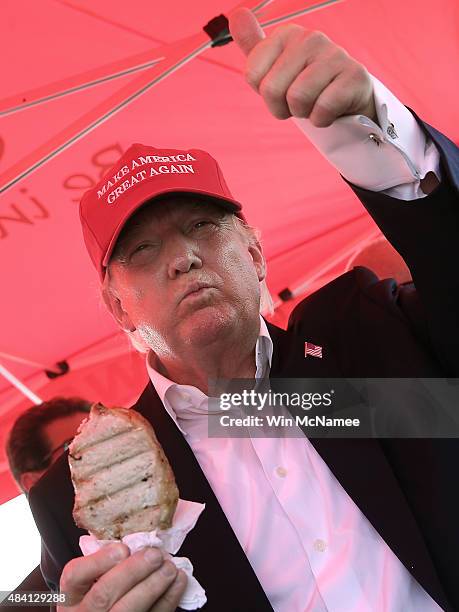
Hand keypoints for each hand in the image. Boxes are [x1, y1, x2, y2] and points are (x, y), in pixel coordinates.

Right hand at [58, 543, 186, 611]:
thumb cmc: (100, 597)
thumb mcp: (90, 583)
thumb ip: (103, 563)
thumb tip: (134, 537)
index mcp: (71, 596)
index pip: (75, 575)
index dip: (98, 561)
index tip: (122, 548)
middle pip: (104, 594)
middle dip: (133, 571)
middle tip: (155, 555)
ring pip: (127, 610)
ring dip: (153, 586)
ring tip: (170, 567)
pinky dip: (168, 599)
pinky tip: (178, 582)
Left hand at [229, 8, 375, 126]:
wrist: (347, 97)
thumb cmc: (305, 82)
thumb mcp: (275, 65)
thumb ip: (253, 43)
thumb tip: (236, 15)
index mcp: (286, 34)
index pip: (252, 75)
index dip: (265, 94)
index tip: (281, 90)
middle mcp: (310, 38)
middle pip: (272, 90)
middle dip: (282, 108)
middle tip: (298, 102)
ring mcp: (334, 54)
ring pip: (297, 99)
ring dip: (303, 113)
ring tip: (314, 104)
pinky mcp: (354, 76)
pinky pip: (322, 109)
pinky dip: (321, 119)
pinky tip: (330, 110)